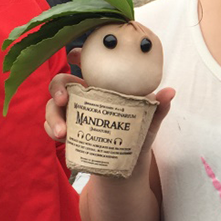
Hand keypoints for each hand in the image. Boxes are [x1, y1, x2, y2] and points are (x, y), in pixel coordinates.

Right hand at [45, 50, 174, 157]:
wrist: (128, 166)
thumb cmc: (139, 135)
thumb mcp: (149, 121)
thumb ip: (158, 106)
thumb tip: (170, 92)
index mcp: (103, 87)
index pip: (86, 64)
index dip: (77, 55)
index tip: (74, 54)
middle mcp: (84, 97)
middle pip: (61, 83)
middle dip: (57, 88)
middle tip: (64, 100)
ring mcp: (73, 114)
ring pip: (53, 106)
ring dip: (53, 117)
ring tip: (62, 133)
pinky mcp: (67, 132)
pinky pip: (50, 126)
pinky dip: (51, 130)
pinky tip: (62, 139)